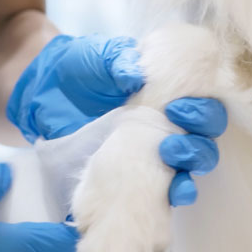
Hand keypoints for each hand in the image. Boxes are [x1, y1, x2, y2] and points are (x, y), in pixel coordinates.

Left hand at [7, 34, 227, 207]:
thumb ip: (117, 60)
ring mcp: (157, 149)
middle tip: (171, 139)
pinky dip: (178, 192)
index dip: (203, 108)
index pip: (206, 101)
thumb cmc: (80, 68)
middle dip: (199, 139)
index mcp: (171, 90)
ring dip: (192, 164)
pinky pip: (169, 187)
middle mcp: (172, 120)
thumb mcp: (98, 56)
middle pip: (207, 135)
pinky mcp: (139, 174)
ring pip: (196, 161)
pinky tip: (176, 194)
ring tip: (171, 158)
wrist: (44, 94)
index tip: (176, 108)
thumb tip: (136, 74)